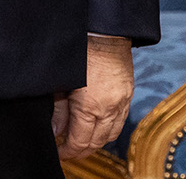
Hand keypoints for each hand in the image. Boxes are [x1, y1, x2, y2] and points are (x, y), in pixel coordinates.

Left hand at [53, 34, 132, 158]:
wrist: (104, 33)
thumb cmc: (78, 52)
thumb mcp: (61, 83)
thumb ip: (59, 110)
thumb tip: (57, 130)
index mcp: (90, 107)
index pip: (80, 141)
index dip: (69, 151)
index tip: (60, 153)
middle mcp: (109, 109)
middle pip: (97, 142)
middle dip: (82, 150)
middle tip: (69, 150)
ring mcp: (122, 103)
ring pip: (111, 134)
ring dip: (97, 141)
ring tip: (82, 139)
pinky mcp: (128, 95)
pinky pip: (120, 121)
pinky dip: (109, 128)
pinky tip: (97, 125)